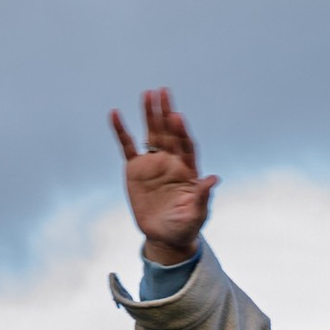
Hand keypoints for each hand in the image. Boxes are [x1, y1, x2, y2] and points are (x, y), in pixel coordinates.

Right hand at [109, 86, 217, 262]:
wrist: (165, 237)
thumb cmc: (185, 226)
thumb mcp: (196, 215)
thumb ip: (202, 196)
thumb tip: (213, 178)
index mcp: (188, 170)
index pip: (186, 146)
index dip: (182, 132)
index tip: (177, 117)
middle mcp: (172, 161)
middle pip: (169, 133)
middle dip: (166, 113)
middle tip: (163, 92)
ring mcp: (153, 163)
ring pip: (151, 134)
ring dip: (149, 114)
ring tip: (147, 94)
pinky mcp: (135, 169)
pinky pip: (127, 146)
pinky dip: (122, 131)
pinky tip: (116, 114)